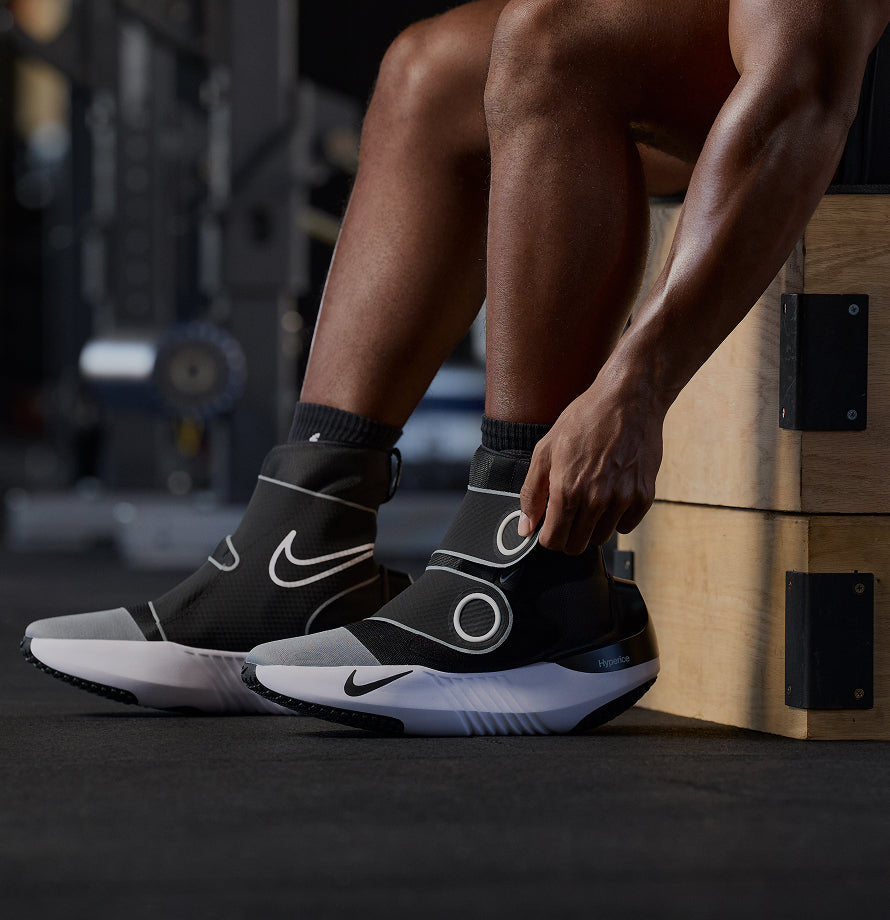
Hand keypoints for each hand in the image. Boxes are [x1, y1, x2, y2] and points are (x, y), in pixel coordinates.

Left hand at [518, 374, 664, 553]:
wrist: (628, 400)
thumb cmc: (585, 420)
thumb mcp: (546, 450)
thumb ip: (532, 493)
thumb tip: (525, 528)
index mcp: (567, 490)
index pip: (554, 541)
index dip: (548, 536)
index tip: (550, 525)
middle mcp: (596, 500)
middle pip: (578, 545)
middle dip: (569, 534)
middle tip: (569, 512)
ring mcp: (623, 499)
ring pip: (602, 538)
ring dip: (593, 525)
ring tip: (591, 498)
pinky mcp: (645, 495)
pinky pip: (627, 525)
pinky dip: (618, 516)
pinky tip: (612, 493)